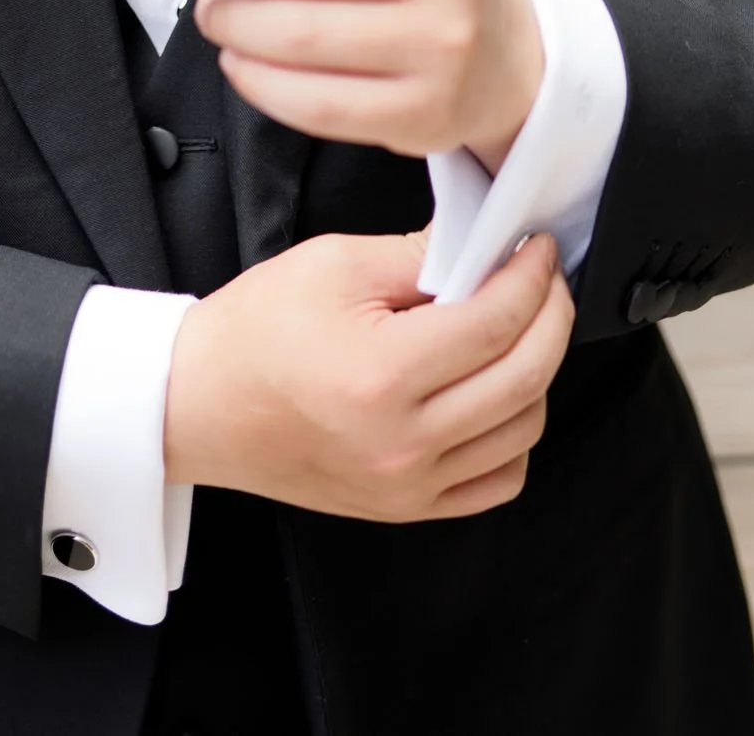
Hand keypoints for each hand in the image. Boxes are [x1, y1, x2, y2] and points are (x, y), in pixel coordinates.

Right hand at [164, 229, 572, 519]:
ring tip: (516, 331)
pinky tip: (495, 393)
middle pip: (525, 378)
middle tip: (545, 282)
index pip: (496, 323)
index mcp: (382, 374)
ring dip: (538, 373)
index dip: (532, 279)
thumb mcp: (332, 264)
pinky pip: (498, 481)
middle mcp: (402, 440)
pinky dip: (515, 435)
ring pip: (524, 432)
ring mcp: (408, 484)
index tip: (539, 251)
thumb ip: (417, 255)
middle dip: (553, 317)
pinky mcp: (406, 507)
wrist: (200, 403)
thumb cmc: (254, 331)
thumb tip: (484, 247)